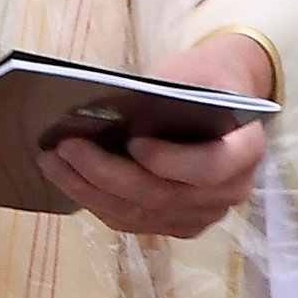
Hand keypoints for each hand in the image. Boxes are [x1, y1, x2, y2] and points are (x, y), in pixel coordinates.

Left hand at [40, 33, 274, 241]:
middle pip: (163, 195)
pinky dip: (94, 199)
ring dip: (89, 190)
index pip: (209, 168)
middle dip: (107, 174)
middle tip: (65, 148)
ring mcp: (202, 213)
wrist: (219, 98)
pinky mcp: (174, 222)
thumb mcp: (190, 75)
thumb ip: (161, 96)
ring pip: (140, 213)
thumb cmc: (202, 81)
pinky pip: (131, 220)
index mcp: (246, 150)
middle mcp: (229, 191)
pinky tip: (64, 176)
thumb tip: (103, 110)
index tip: (133, 142)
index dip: (169, 162)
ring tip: (50, 161)